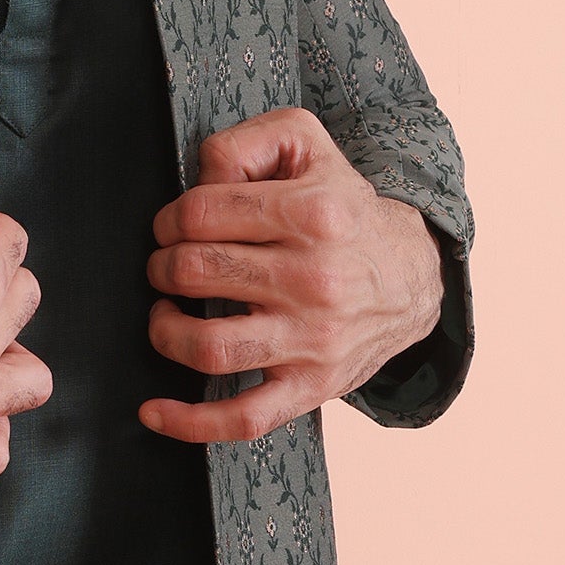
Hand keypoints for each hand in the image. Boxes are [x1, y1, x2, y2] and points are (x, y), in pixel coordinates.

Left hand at [139, 107, 442, 443]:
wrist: (410, 276)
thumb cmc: (342, 208)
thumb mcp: (306, 145)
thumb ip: (246, 142)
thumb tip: (199, 179)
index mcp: (313, 213)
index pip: (200, 214)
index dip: (169, 220)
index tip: (172, 228)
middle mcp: (316, 278)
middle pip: (194, 273)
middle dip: (162, 267)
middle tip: (167, 267)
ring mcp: (314, 339)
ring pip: (208, 346)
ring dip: (165, 331)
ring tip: (166, 316)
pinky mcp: (312, 386)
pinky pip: (243, 418)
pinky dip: (190, 422)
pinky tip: (154, 411)